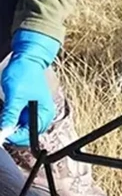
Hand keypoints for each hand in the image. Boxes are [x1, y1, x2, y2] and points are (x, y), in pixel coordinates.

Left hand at [0, 29, 59, 146]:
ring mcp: (35, 112)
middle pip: (27, 134)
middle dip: (13, 133)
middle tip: (1, 128)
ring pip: (22, 127)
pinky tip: (5, 115)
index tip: (2, 135)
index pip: (30, 135)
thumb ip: (11, 114)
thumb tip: (5, 129)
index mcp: (44, 115)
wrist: (27, 58)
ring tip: (2, 122)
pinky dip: (11, 119)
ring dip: (11, 126)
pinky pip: (20, 119)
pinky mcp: (28, 107)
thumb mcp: (15, 95)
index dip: (15, 137)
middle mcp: (42, 116)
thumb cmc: (25, 73)